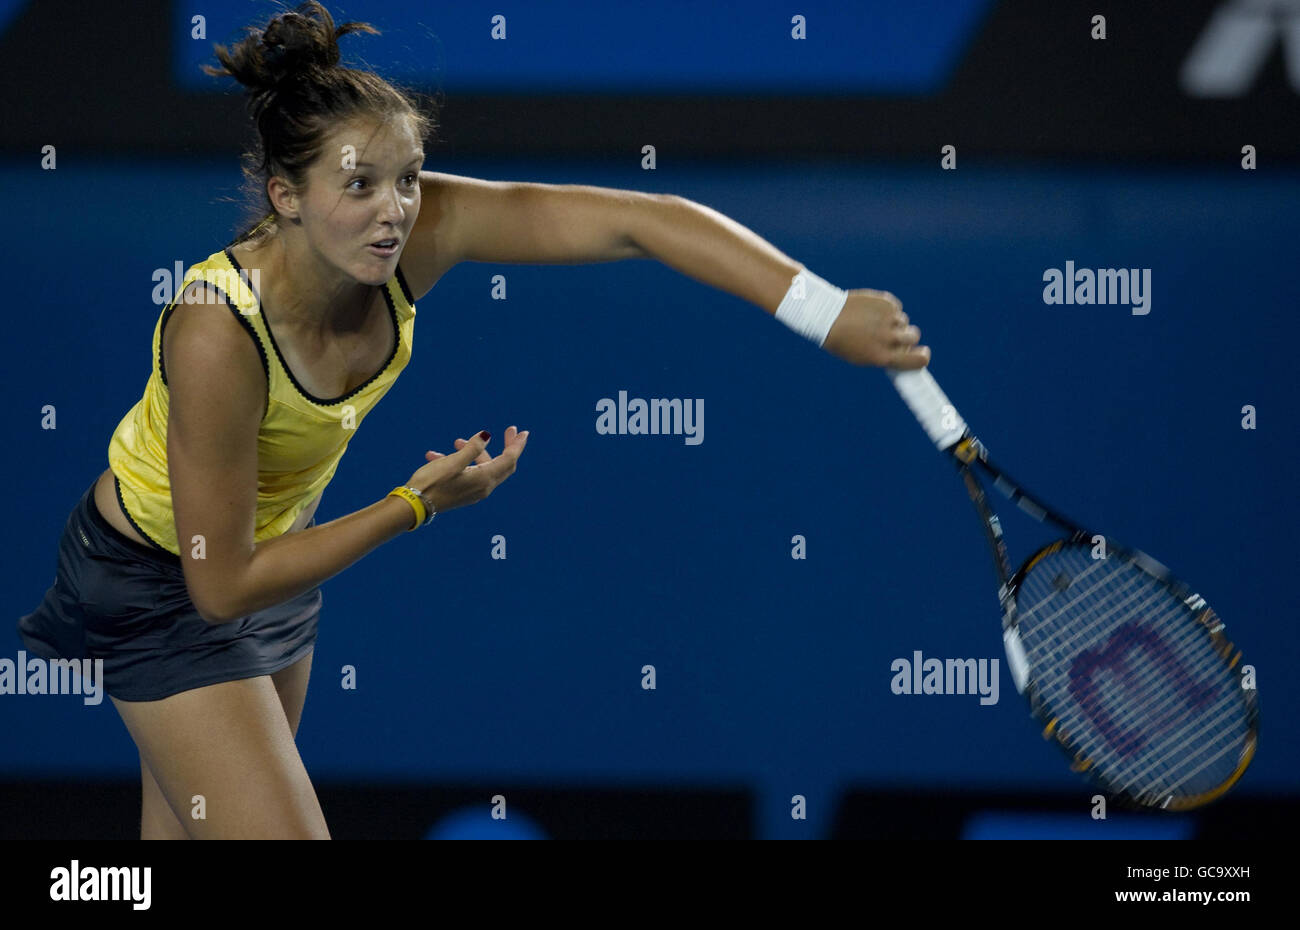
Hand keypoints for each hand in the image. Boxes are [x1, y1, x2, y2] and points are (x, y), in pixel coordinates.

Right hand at [406, 426, 528, 515]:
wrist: (414, 506)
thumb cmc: (432, 482)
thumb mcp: (453, 462)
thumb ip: (472, 448)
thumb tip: (487, 435)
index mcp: (484, 479)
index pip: (509, 459)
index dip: (517, 445)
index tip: (523, 432)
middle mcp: (484, 487)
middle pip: (503, 464)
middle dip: (506, 446)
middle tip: (506, 431)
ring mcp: (474, 492)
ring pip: (483, 466)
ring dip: (473, 452)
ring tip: (456, 442)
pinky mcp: (464, 493)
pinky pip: (469, 473)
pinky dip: (460, 462)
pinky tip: (438, 456)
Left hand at [821, 289, 930, 368]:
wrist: (826, 316)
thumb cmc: (843, 341)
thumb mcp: (863, 356)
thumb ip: (885, 356)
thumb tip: (905, 353)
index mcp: (883, 357)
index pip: (918, 360)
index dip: (923, 357)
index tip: (923, 354)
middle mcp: (889, 338)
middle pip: (914, 336)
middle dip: (907, 335)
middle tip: (894, 334)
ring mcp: (889, 319)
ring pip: (903, 320)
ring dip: (894, 321)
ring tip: (873, 321)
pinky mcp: (886, 302)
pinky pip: (895, 307)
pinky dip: (887, 309)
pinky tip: (871, 311)